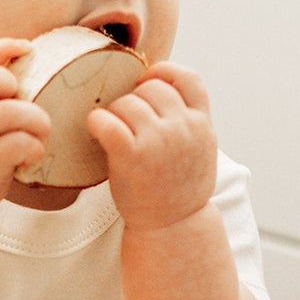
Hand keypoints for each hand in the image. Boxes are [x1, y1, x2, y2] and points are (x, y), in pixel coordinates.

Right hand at [0, 38, 49, 215]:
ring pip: (12, 112)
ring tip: (40, 134)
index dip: (0, 48)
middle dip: (10, 82)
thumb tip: (10, 74)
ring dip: (38, 121)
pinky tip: (31, 156)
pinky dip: (35, 148)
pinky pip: (19, 143)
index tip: (26, 47)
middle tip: (23, 102)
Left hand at [89, 61, 217, 231]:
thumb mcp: (200, 149)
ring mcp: (159, 140)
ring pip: (127, 102)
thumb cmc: (179, 189)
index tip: (148, 81)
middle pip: (151, 88)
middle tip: (128, 125)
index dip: (164, 73)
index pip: (188, 78)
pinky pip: (107, 121)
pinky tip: (97, 130)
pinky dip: (97, 122)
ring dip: (116, 114)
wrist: (174, 226)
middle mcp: (184, 127)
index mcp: (202, 123)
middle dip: (135, 100)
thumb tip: (163, 87)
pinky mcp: (133, 155)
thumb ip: (189, 120)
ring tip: (116, 135)